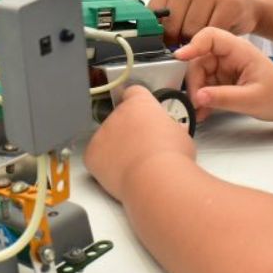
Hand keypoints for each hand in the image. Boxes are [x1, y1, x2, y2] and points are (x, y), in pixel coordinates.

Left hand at [85, 85, 197, 202]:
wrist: (155, 179)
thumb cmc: (172, 158)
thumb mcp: (181, 136)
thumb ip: (171, 128)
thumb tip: (174, 131)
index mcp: (140, 103)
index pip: (134, 93)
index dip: (139, 105)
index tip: (144, 115)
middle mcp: (117, 113)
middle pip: (120, 118)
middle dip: (129, 131)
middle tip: (143, 148)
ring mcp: (102, 133)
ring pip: (107, 138)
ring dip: (116, 148)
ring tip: (135, 165)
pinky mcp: (91, 153)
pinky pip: (95, 157)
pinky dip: (104, 165)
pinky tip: (121, 173)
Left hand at [149, 0, 257, 45]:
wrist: (243, 6)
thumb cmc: (208, 13)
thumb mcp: (181, 15)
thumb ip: (163, 25)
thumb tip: (147, 43)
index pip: (152, 18)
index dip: (158, 36)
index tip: (165, 43)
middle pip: (172, 28)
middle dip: (178, 42)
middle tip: (188, 42)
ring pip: (191, 32)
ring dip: (197, 42)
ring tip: (203, 37)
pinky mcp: (228, 3)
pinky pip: (213, 32)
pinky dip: (214, 41)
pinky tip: (217, 35)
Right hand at [175, 28, 272, 123]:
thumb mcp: (252, 99)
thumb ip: (224, 98)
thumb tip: (197, 97)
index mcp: (239, 50)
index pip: (210, 37)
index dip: (193, 45)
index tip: (179, 58)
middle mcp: (229, 55)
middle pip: (199, 59)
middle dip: (194, 81)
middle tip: (196, 102)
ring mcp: (225, 68)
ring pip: (199, 74)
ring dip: (196, 93)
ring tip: (200, 111)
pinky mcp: (222, 80)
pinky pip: (204, 85)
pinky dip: (202, 98)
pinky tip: (204, 111)